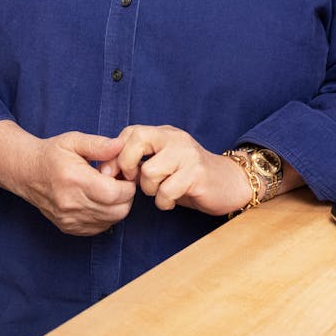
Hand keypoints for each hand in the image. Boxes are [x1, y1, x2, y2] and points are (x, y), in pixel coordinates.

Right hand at [0, 123, 136, 235]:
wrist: (26, 172)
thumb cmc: (52, 154)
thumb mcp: (74, 141)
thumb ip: (99, 144)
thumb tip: (122, 146)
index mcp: (74, 180)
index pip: (115, 193)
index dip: (128, 185)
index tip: (126, 174)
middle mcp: (71, 203)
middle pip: (117, 210)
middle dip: (127, 196)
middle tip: (121, 182)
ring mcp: (69, 219)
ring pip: (111, 220)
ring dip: (118, 206)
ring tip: (110, 190)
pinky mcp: (68, 227)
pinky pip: (100, 228)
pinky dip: (107, 216)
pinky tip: (100, 201)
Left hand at [103, 124, 248, 215]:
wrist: (230, 183)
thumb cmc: (189, 177)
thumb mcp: (163, 164)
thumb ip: (138, 162)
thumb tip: (105, 170)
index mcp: (164, 133)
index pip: (130, 132)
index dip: (117, 155)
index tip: (117, 174)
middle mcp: (175, 138)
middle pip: (137, 139)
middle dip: (127, 165)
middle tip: (134, 181)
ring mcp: (187, 154)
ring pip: (149, 172)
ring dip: (150, 190)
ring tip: (162, 192)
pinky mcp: (197, 174)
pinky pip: (166, 191)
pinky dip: (164, 202)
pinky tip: (173, 200)